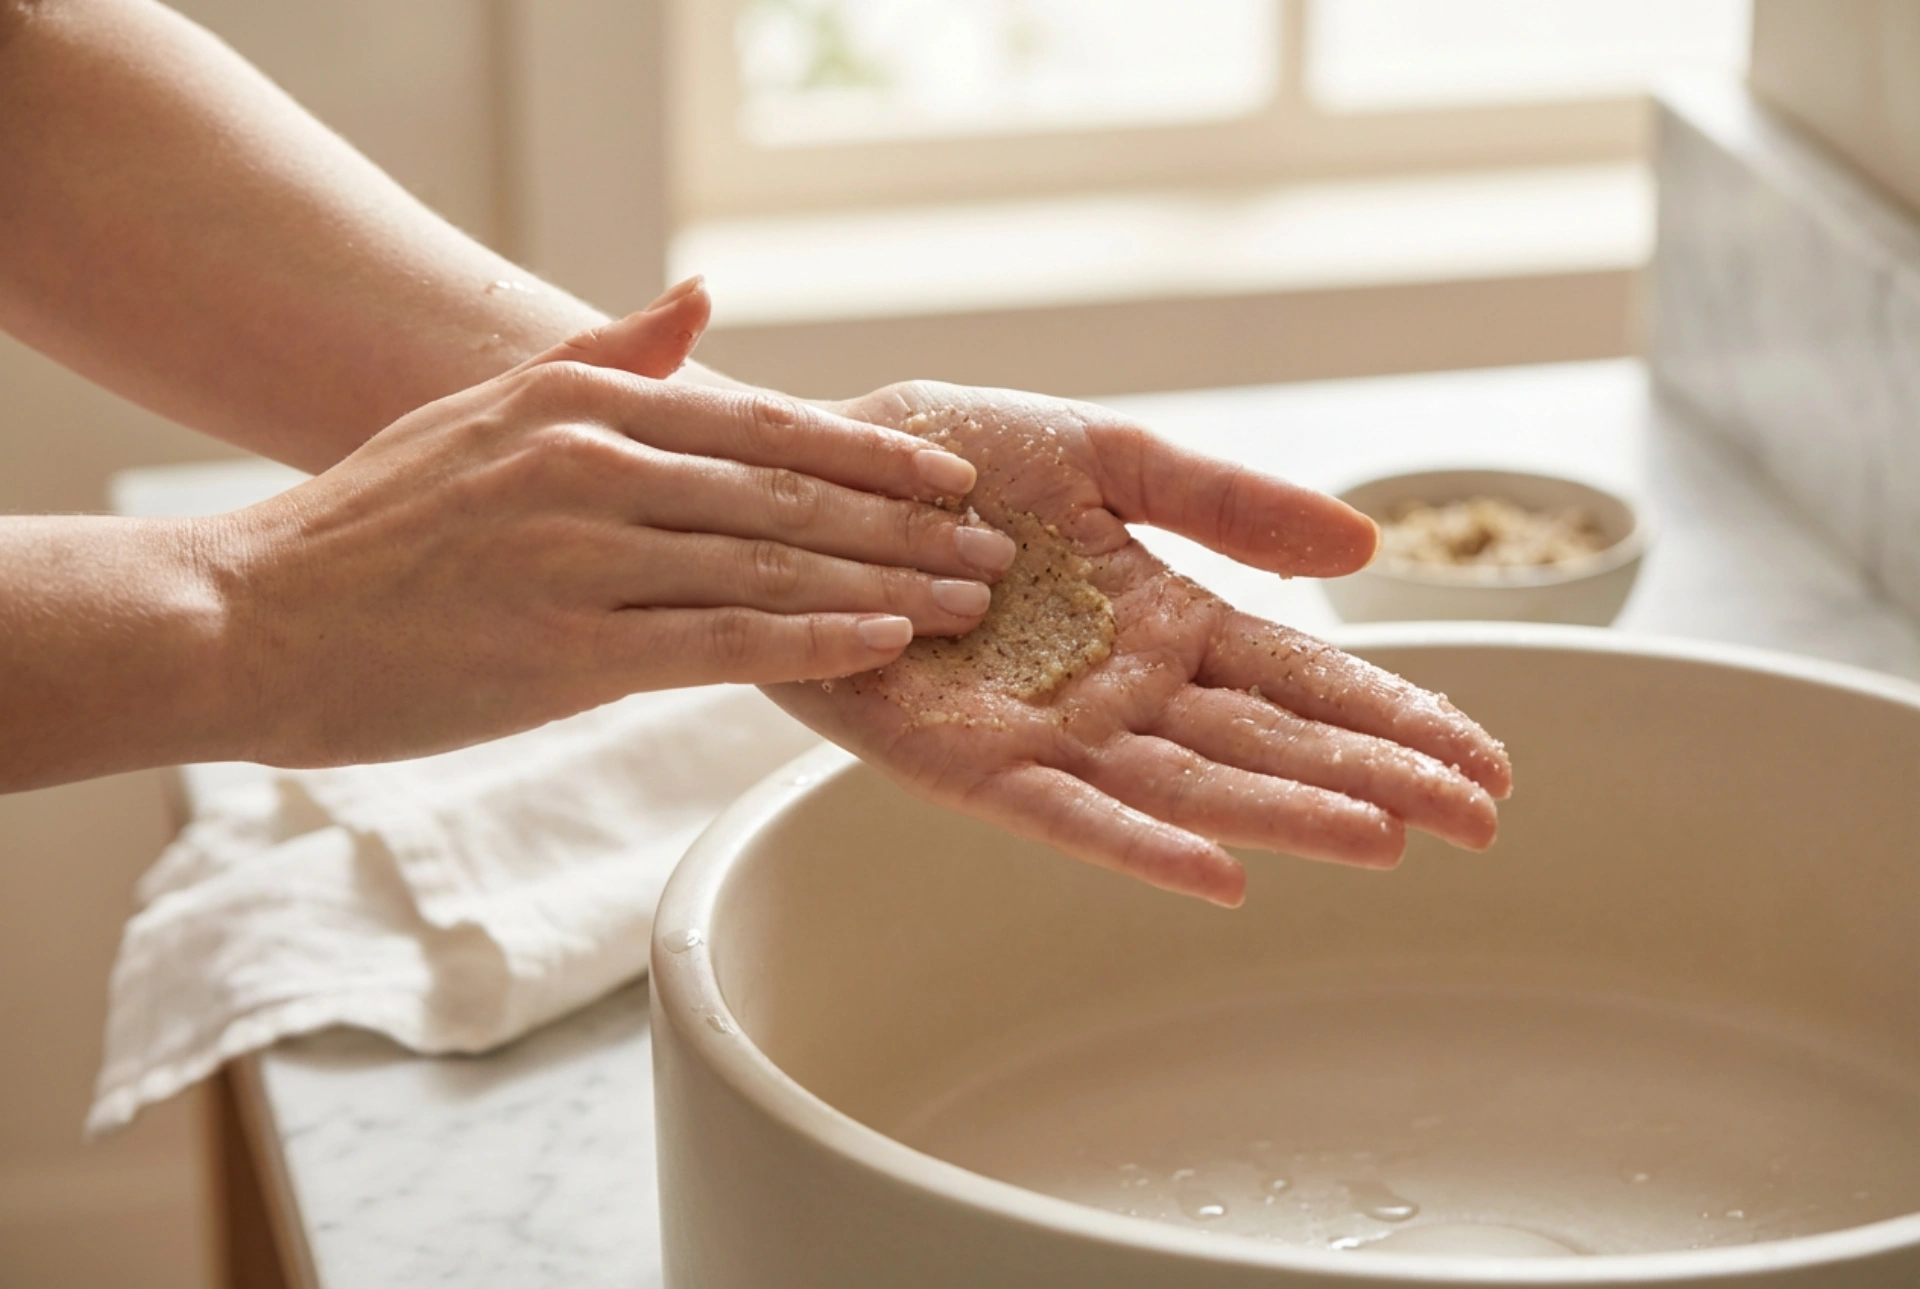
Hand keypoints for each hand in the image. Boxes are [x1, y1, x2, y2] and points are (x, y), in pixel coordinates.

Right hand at [208, 285, 1018, 766]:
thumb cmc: (375, 524)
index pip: (764, 425)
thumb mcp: (487, 408)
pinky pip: (722, 642)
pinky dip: (812, 642)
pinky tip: (882, 645)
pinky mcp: (565, 650)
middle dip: (905, 525)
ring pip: (773, 567)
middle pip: (790, 496)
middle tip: (990, 549)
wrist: (250, 616)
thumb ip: (606, 355)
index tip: (948, 478)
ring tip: (966, 601)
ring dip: (886, 583)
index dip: (871, 454)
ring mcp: (581, 556)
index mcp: (580, 402)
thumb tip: (702, 300)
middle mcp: (591, 464)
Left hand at [764, 382, 1511, 906]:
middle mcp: (1123, 689)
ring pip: (1190, 785)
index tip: (1491, 756)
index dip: (1394, 714)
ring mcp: (1053, 733)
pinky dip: (1139, 844)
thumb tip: (1365, 550)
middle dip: (1376, 777)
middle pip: (1270, 743)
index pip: (1304, 677)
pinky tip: (1220, 874)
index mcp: (1165, 617)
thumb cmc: (949, 458)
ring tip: (1387, 838)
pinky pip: (1066, 813)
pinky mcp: (970, 762)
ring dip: (1287, 814)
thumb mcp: (1108, 453)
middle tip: (1483, 818)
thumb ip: (1225, 498)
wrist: (813, 470)